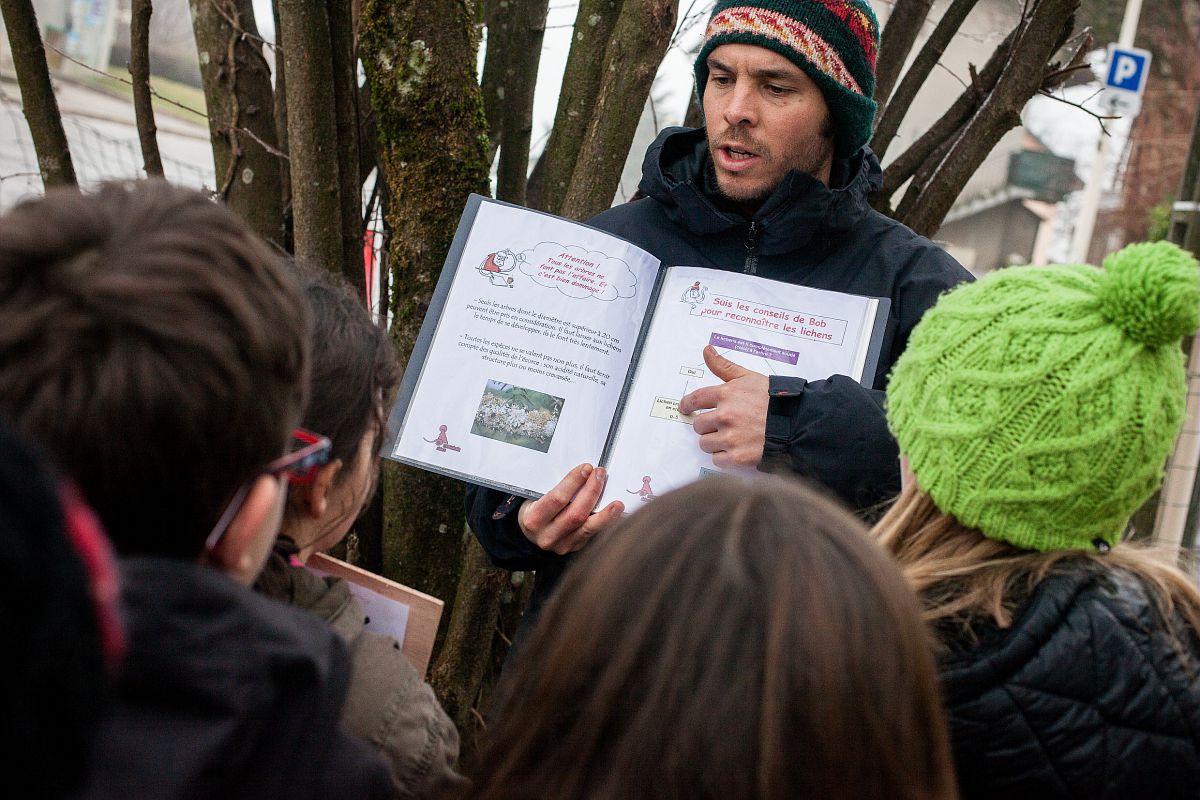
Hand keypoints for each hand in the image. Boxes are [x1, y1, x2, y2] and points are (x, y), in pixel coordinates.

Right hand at [517, 463, 623, 554]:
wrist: (531, 534)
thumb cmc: (535, 509)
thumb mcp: (536, 497)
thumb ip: (556, 488)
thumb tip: (584, 472)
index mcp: (533, 519)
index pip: (557, 499)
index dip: (574, 482)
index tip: (587, 468)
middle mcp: (547, 535)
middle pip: (575, 514)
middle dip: (591, 491)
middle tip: (600, 475)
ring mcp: (562, 545)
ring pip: (588, 529)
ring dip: (605, 514)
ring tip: (618, 503)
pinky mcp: (574, 548)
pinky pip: (593, 534)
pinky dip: (605, 522)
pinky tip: (614, 514)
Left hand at [678, 345, 768, 467]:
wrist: (796, 423)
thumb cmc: (774, 399)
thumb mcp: (749, 377)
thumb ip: (724, 366)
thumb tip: (706, 350)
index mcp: (726, 394)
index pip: (695, 399)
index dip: (687, 405)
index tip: (686, 408)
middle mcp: (725, 416)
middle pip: (699, 425)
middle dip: (707, 426)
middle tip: (721, 425)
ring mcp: (731, 438)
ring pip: (705, 444)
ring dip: (714, 442)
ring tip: (731, 438)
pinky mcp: (737, 457)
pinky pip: (717, 460)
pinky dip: (724, 457)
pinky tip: (736, 450)